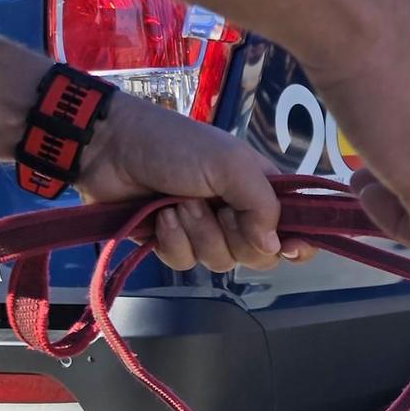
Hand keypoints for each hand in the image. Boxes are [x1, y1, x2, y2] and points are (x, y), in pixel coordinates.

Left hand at [76, 93, 313, 270]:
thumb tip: (274, 247)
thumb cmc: (177, 148)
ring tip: (177, 204)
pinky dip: (173, 242)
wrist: (111, 148)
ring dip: (199, 234)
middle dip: (235, 237)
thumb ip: (263, 206)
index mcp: (260, 191)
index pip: (295, 228)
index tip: (290, 248)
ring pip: (221, 262)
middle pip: (258, 255)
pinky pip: (185, 263)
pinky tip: (159, 218)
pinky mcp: (171, 243)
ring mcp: (203, 231)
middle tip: (216, 209)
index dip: (298, 244)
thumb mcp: (231, 165)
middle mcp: (237, 214)